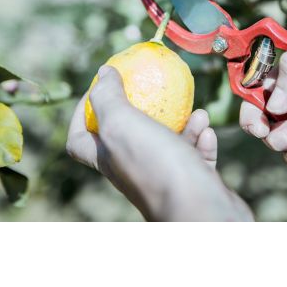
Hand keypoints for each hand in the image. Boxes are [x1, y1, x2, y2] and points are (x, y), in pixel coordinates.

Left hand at [67, 66, 252, 220]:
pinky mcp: (191, 184)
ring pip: (168, 144)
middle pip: (128, 138)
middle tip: (153, 92)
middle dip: (141, 111)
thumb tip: (102, 73)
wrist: (203, 212)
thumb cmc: (157, 166)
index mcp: (108, 160)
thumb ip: (107, 98)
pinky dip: (200, 141)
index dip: (80, 113)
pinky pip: (195, 158)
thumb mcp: (122, 125)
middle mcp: (132, 171)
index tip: (99, 89)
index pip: (79, 140)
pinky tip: (207, 130)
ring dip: (182, 124)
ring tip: (195, 112)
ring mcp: (163, 179)